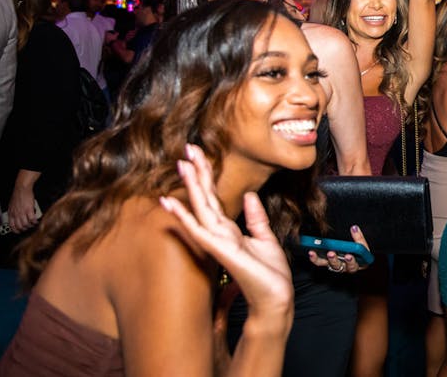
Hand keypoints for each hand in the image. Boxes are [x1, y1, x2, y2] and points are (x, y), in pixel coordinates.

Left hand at [8, 183, 38, 232]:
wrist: (22, 189)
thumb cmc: (18, 195)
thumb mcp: (12, 206)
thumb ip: (13, 212)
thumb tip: (15, 217)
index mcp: (11, 213)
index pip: (12, 226)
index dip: (16, 230)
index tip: (19, 231)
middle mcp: (16, 214)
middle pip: (20, 226)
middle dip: (24, 229)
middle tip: (28, 228)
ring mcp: (22, 212)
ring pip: (26, 224)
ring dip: (30, 226)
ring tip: (33, 224)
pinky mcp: (29, 210)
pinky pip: (32, 219)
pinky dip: (35, 221)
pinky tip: (37, 221)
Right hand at [160, 145, 292, 323]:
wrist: (275, 297)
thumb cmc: (269, 273)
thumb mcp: (265, 237)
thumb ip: (255, 217)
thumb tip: (249, 196)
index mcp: (230, 229)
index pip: (215, 198)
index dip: (207, 176)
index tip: (199, 155)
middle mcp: (220, 233)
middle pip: (205, 198)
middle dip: (197, 173)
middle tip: (188, 148)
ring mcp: (218, 242)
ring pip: (201, 208)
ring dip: (191, 186)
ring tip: (181, 164)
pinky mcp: (221, 251)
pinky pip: (199, 230)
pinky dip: (184, 216)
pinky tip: (171, 203)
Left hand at [307, 225, 370, 274]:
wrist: (354, 250)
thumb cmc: (358, 249)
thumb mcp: (361, 244)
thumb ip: (359, 238)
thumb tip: (354, 228)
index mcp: (356, 265)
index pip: (354, 264)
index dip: (351, 261)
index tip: (348, 256)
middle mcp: (345, 267)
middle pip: (340, 267)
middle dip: (335, 260)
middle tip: (331, 253)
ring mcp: (336, 265)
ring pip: (330, 265)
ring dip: (324, 258)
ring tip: (321, 251)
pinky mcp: (327, 263)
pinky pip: (320, 262)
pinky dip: (315, 258)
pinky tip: (311, 252)